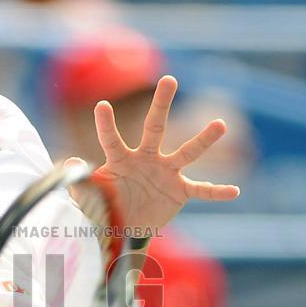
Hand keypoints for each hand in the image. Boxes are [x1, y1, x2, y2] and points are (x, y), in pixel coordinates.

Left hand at [67, 76, 239, 232]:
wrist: (125, 226)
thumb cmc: (105, 206)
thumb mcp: (89, 197)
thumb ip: (80, 181)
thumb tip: (70, 162)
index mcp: (121, 159)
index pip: (111, 139)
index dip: (106, 125)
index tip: (101, 106)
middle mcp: (146, 158)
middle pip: (154, 127)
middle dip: (161, 104)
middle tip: (169, 80)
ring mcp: (166, 172)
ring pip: (186, 152)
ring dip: (204, 140)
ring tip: (220, 124)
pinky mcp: (180, 191)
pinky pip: (202, 190)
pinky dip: (217, 192)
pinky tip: (234, 190)